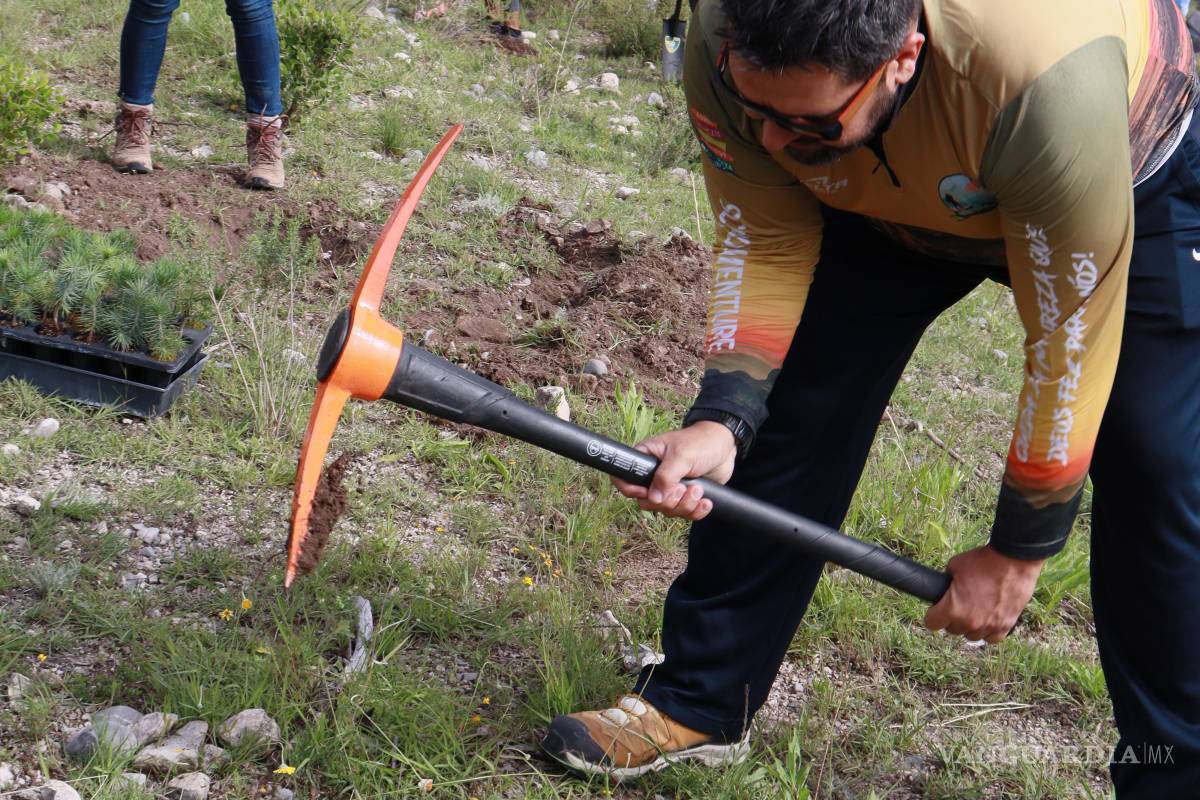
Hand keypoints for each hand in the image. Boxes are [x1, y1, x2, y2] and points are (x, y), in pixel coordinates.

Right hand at [609, 421, 736, 520]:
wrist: (725, 446)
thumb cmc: (700, 442)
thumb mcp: (681, 456)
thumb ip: (666, 477)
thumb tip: (653, 499)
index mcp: (646, 459)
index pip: (623, 478)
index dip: (630, 490)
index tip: (648, 492)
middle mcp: (654, 475)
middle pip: (646, 502)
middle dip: (667, 501)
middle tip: (683, 487)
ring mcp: (669, 488)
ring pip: (666, 510)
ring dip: (684, 505)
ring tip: (698, 489)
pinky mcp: (685, 497)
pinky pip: (683, 514)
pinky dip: (695, 511)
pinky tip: (706, 501)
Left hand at [924, 545, 1043, 643]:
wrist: (1013, 560)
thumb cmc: (983, 561)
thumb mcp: (954, 566)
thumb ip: (947, 581)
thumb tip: (946, 586)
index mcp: (953, 609)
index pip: (932, 623)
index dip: (932, 614)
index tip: (936, 609)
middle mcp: (970, 622)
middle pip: (952, 630)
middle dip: (951, 619)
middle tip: (957, 605)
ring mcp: (989, 626)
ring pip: (971, 635)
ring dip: (970, 626)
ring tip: (973, 611)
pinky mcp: (1006, 626)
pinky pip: (991, 638)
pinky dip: (988, 631)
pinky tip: (987, 619)